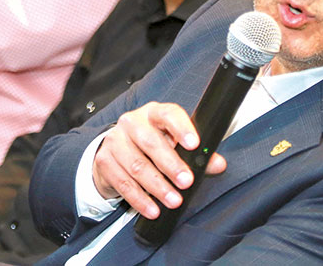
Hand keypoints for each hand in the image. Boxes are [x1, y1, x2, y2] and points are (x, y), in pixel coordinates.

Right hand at [92, 102, 226, 219]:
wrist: (115, 151)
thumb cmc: (150, 144)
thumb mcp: (173, 143)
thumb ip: (196, 154)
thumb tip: (217, 163)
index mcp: (153, 113)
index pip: (168, 115)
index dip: (181, 128)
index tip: (194, 144)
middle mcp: (132, 123)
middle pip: (150, 142)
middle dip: (171, 165)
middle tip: (186, 182)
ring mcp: (115, 141)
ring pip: (137, 166)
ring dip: (157, 186)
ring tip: (173, 200)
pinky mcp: (105, 161)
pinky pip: (123, 183)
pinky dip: (140, 199)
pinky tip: (152, 208)